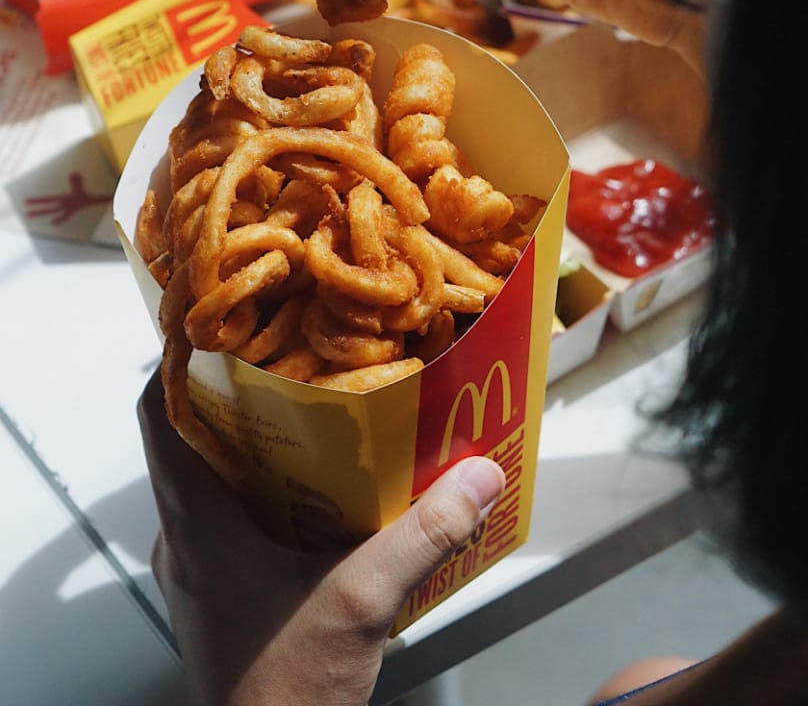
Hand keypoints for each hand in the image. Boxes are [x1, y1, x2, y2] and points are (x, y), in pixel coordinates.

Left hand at [137, 369, 504, 705]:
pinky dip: (269, 486)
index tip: (231, 323)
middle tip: (294, 356)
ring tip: (314, 408)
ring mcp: (198, 563)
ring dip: (258, 438)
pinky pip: (234, 512)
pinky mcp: (220, 586)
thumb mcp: (360, 603)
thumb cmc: (284, 694)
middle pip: (192, 434)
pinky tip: (322, 487)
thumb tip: (479, 474)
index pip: (159, 412)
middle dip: (240, 390)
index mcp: (195, 520)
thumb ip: (422, 535)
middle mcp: (185, 533)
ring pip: (214, 474)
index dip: (186, 357)